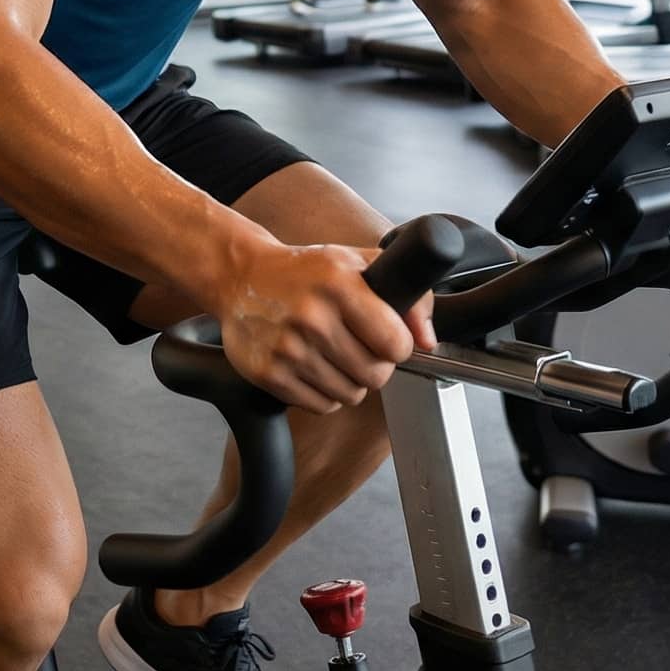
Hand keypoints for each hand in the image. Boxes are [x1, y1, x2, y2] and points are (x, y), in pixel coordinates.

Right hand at [213, 240, 436, 412]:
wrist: (241, 278)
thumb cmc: (305, 272)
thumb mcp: (357, 264)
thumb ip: (406, 296)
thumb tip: (428, 340)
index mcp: (338, 284)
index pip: (396, 344)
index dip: (398, 345)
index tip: (387, 338)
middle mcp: (312, 317)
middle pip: (376, 375)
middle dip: (376, 366)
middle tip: (360, 348)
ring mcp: (287, 348)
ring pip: (351, 395)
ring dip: (350, 381)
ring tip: (333, 355)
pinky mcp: (269, 374)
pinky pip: (321, 405)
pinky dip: (324, 393)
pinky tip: (313, 366)